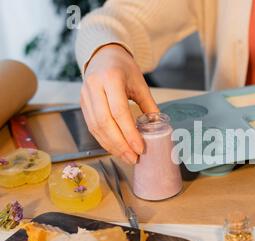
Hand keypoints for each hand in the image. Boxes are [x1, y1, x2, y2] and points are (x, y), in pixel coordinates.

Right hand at [81, 44, 158, 163]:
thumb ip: (149, 105)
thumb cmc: (124, 68)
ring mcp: (85, 95)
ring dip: (111, 146)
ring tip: (126, 156)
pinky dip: (104, 140)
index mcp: (111, 78)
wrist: (103, 55)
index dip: (129, 133)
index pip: (119, 111)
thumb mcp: (140, 83)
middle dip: (120, 144)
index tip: (140, 148)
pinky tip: (115, 148)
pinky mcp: (82, 103)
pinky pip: (91, 126)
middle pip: (105, 122)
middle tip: (133, 157)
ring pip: (95, 127)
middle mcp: (94, 86)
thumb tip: (159, 127)